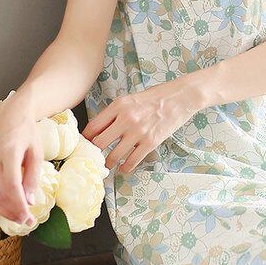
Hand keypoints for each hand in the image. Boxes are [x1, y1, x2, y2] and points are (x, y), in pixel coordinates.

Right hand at [0, 97, 41, 225]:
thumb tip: (29, 201)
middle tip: (25, 221)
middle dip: (12, 211)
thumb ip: (32, 177)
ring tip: (14, 219)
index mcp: (9, 152)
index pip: (11, 186)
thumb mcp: (36, 152)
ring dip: (0, 211)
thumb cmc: (27, 132)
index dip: (19, 205)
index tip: (29, 217)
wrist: (10, 115)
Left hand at [82, 76, 203, 174]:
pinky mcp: (150, 142)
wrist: (181, 97)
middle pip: (99, 143)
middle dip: (94, 153)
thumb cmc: (156, 96)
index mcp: (118, 105)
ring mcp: (138, 132)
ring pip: (114, 156)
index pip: (93, 126)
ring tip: (107, 165)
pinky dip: (125, 167)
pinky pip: (132, 161)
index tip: (84, 144)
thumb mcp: (131, 99)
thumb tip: (100, 129)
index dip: (86, 139)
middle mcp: (126, 119)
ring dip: (108, 163)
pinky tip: (124, 168)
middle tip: (93, 157)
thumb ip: (115, 112)